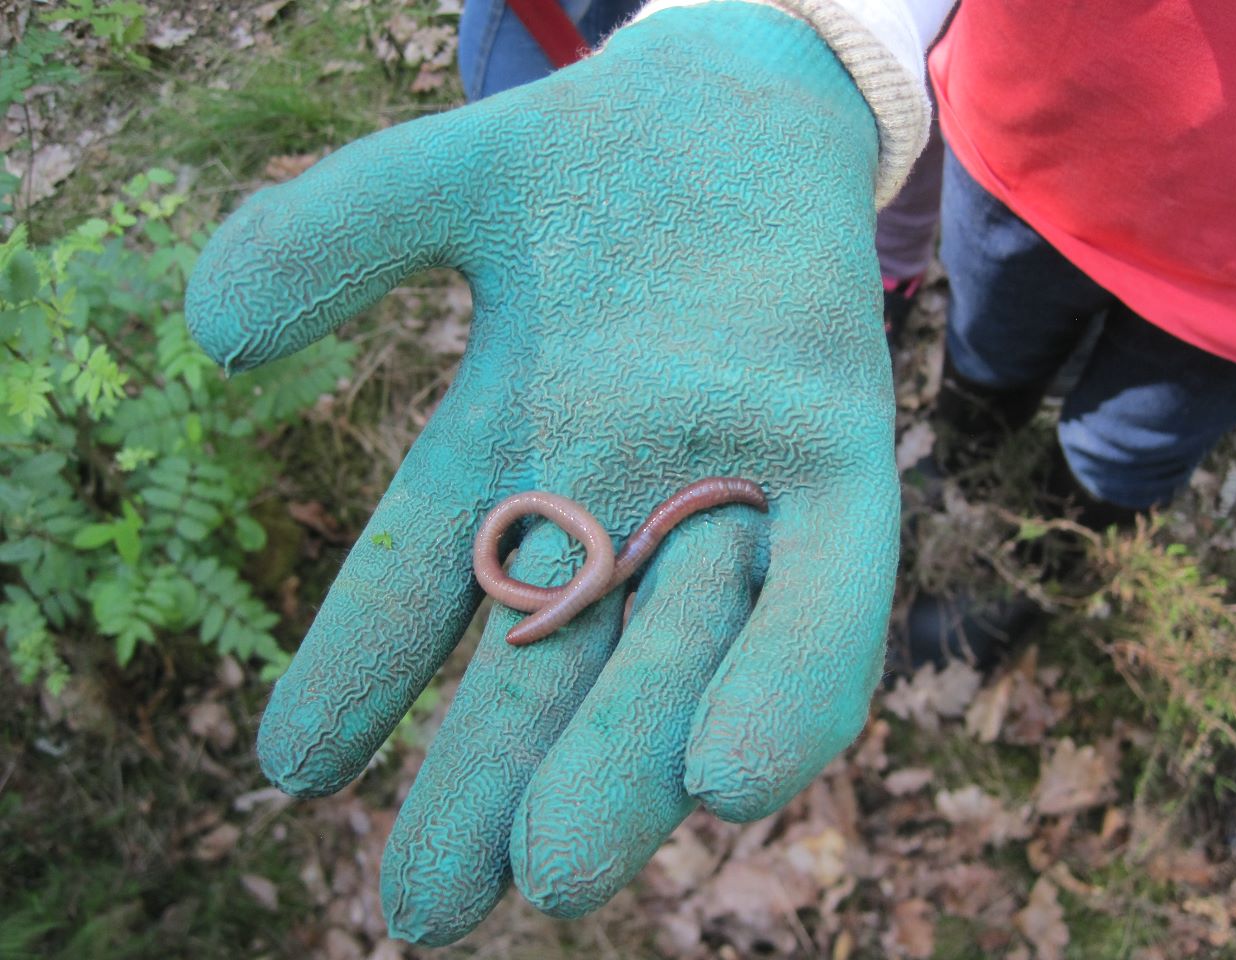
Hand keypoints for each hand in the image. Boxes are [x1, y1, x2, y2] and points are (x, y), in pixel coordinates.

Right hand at [185, 1, 897, 944]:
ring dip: (619, 765)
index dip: (356, 668)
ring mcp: (735, 488)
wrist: (750, 110)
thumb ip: (331, 236)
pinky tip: (728, 780)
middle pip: (545, 663)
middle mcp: (617, 496)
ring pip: (673, 654)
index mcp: (513, 449)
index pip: (420, 579)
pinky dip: (786, 681)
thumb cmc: (601, 158)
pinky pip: (826, 596)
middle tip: (429, 908)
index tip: (291, 761)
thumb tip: (212, 330)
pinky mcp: (843, 462)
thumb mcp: (450, 182)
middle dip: (488, 784)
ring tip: (555, 872)